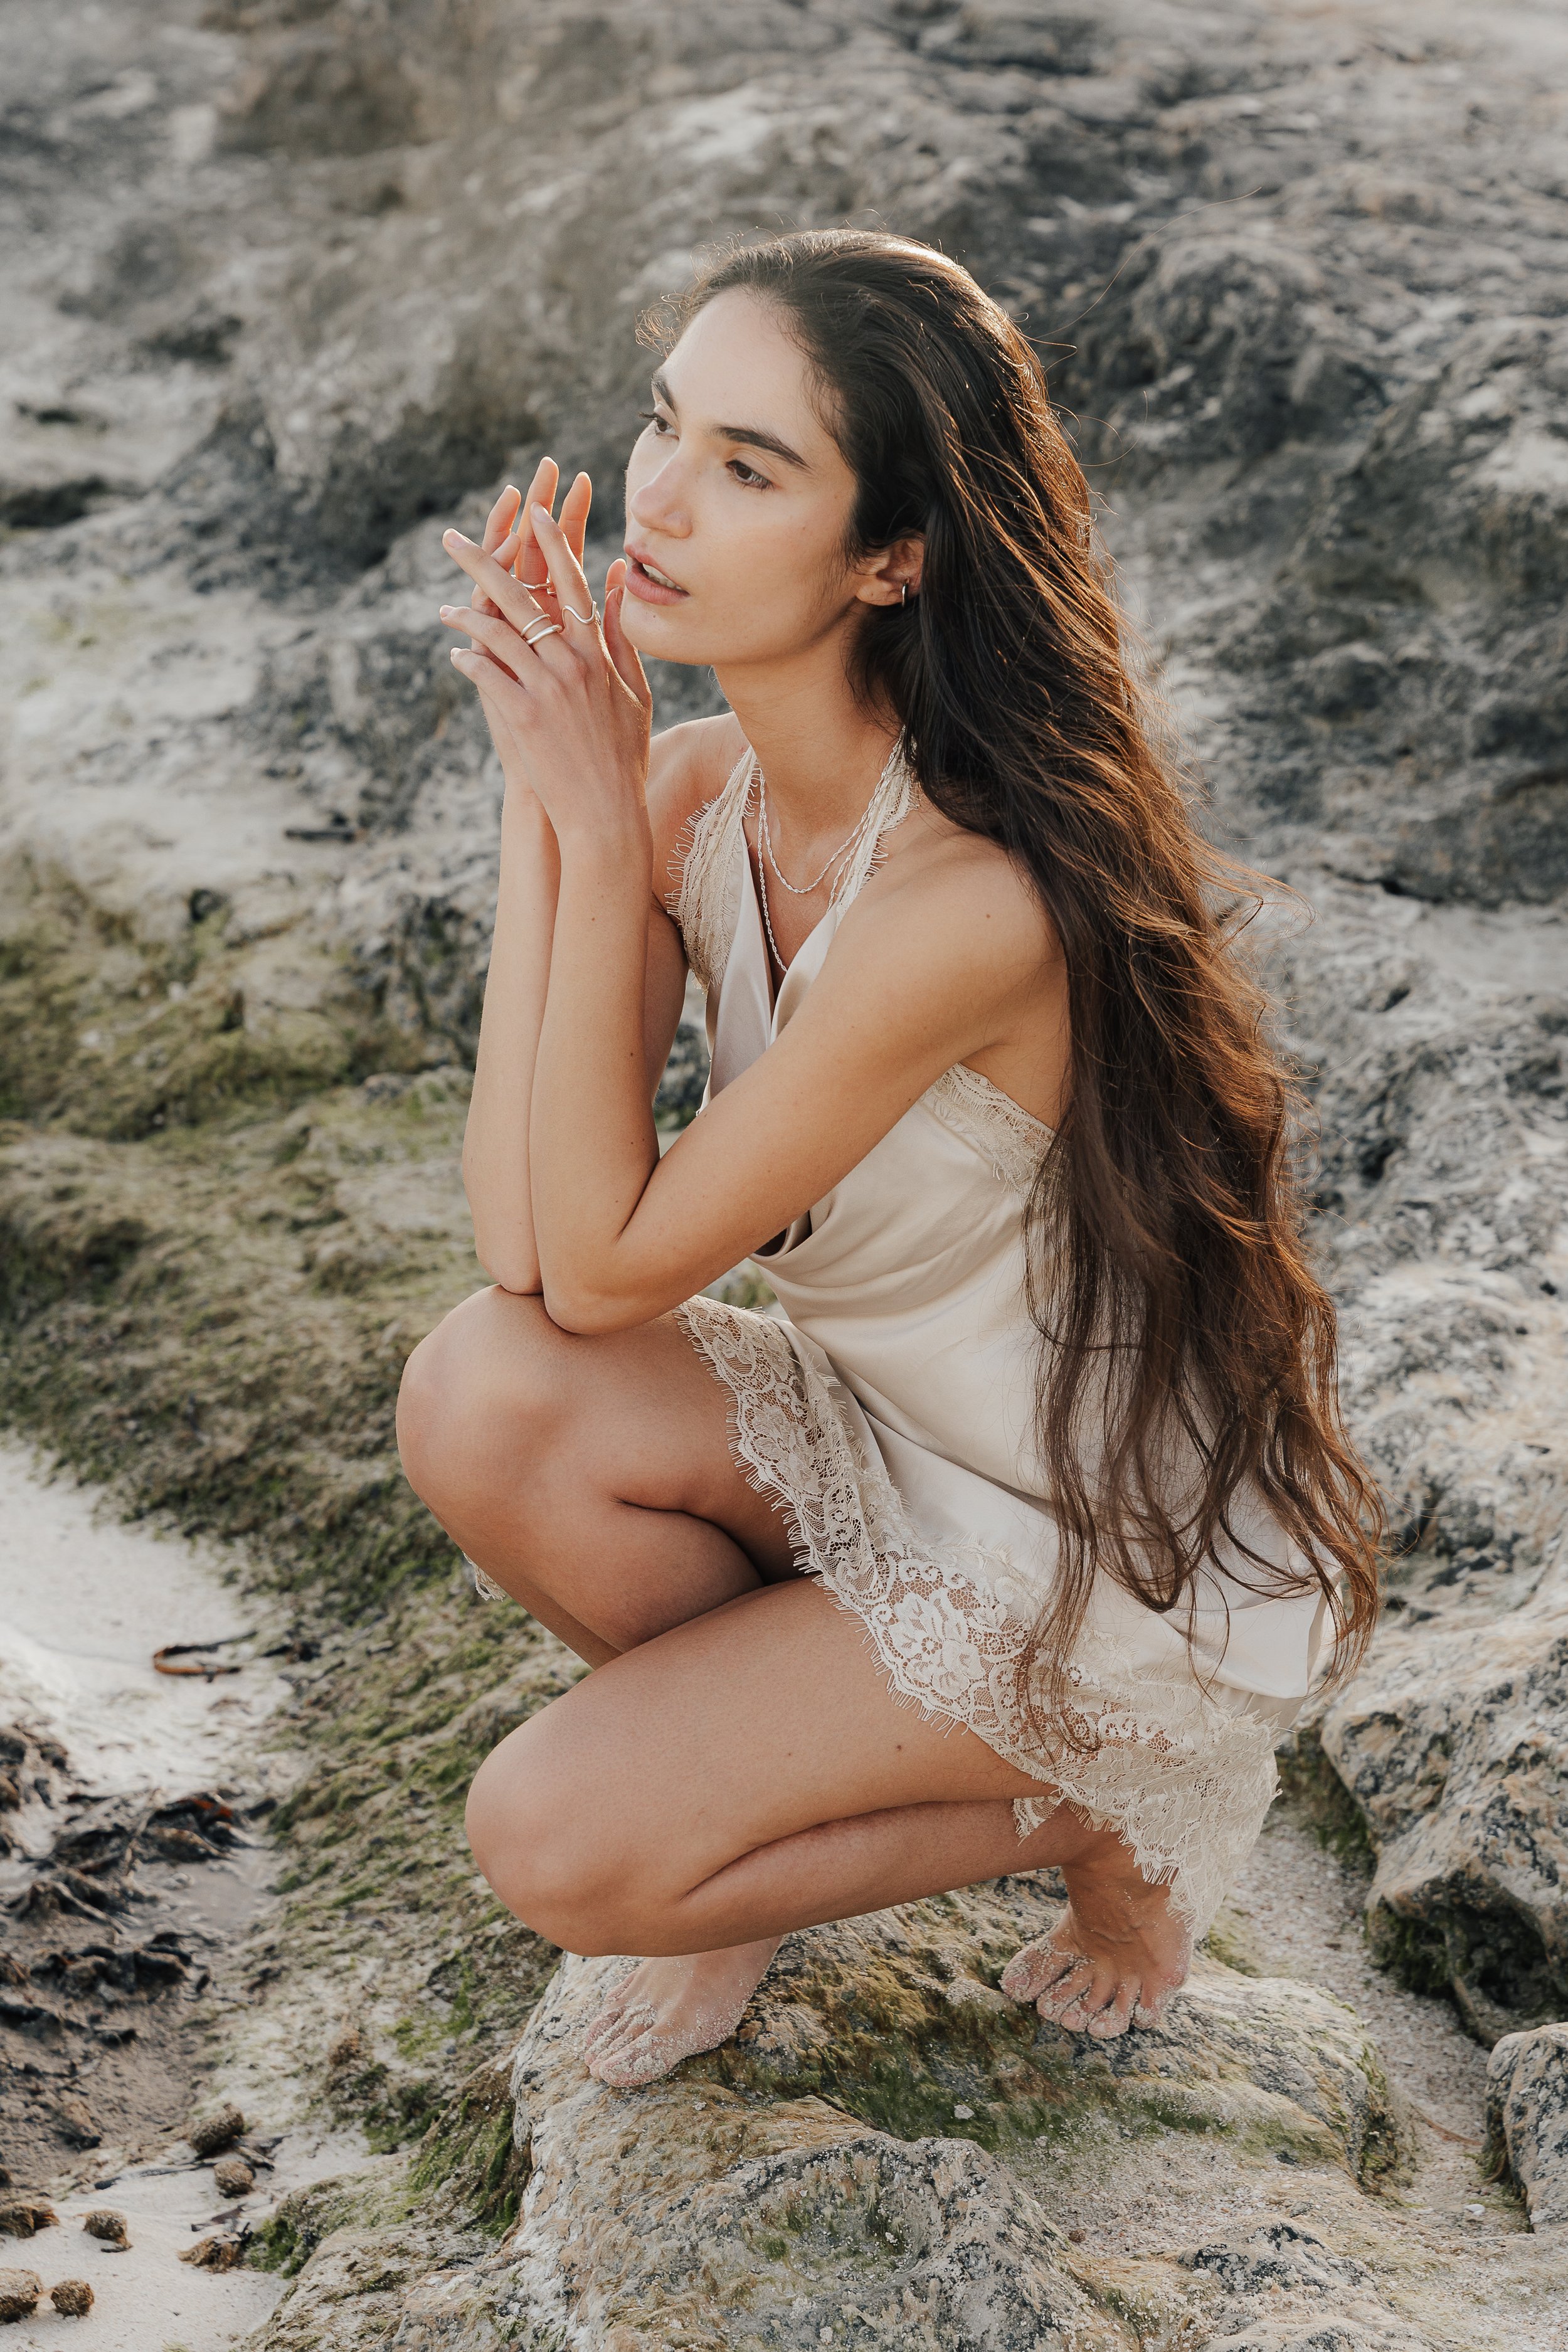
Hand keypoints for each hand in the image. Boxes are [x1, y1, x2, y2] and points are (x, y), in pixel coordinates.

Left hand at [440, 477, 652, 846]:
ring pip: (496, 633)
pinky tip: (456, 653)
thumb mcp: (635, 694)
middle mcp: (573, 663)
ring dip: (466, 616)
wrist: (606, 814)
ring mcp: (546, 689)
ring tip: (447, 608)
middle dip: (482, 562)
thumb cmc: (624, 757)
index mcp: (599, 654)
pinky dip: (468, 659)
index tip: (529, 512)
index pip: (572, 585)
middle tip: (451, 538)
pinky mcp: (522, 716)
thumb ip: (623, 638)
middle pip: (521, 598)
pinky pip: (485, 674)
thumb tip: (618, 586)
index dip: (549, 544)